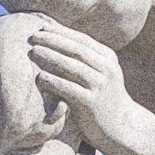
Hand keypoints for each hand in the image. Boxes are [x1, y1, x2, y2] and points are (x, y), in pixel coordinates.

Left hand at [27, 24, 134, 153]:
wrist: (120, 127)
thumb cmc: (102, 98)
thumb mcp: (100, 74)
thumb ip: (85, 60)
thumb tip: (57, 41)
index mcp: (108, 58)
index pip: (82, 40)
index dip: (62, 32)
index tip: (42, 27)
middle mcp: (107, 69)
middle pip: (77, 50)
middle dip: (54, 41)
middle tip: (34, 36)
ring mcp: (101, 86)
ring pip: (73, 67)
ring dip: (52, 57)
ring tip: (33, 51)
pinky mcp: (93, 103)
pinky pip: (70, 89)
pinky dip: (54, 81)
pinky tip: (40, 77)